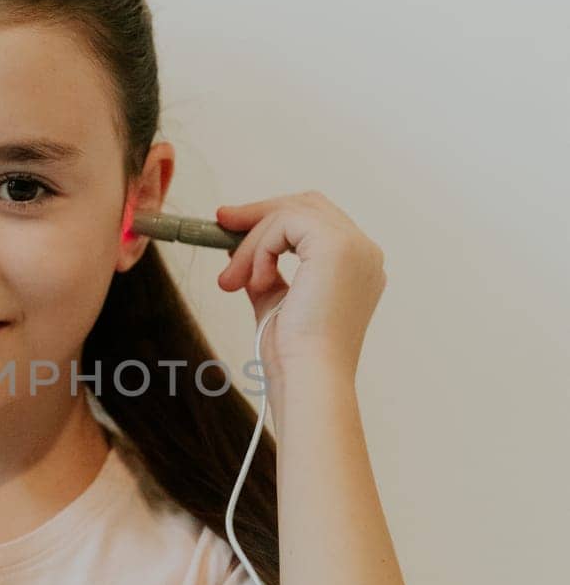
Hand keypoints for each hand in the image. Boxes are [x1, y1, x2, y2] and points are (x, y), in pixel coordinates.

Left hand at [215, 190, 386, 378]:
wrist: (306, 379)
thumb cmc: (293, 355)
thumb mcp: (276, 302)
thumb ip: (266, 272)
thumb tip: (239, 251)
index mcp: (357, 267)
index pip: (315, 222)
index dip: (273, 219)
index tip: (231, 225)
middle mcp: (364, 252)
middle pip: (307, 205)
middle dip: (260, 213)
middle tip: (220, 221)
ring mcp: (355, 247)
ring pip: (291, 213)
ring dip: (253, 241)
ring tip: (233, 280)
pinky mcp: (337, 246)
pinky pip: (285, 223)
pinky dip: (260, 248)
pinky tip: (256, 282)